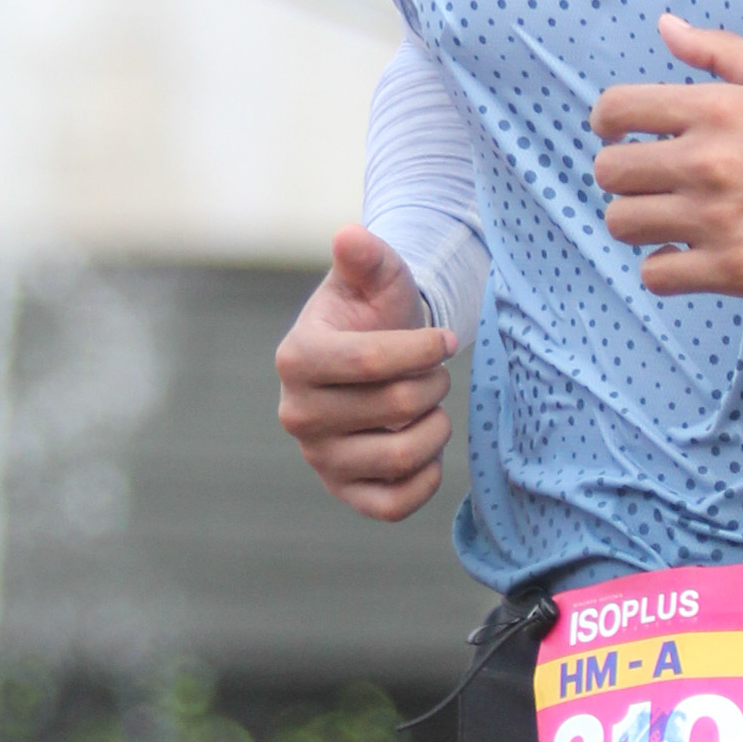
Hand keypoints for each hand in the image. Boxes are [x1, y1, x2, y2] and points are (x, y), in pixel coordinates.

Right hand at [275, 228, 455, 520]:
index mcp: (296, 358)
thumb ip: (367, 257)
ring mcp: (318, 458)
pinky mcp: (343, 492)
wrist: (374, 360)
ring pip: (400, 458)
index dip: (422, 349)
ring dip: (436, 428)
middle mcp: (297, 414)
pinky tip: (427, 449)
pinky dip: (425, 478)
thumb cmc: (375, 315)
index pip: (370, 362)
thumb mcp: (375, 279)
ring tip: (432, 407)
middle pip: (395, 407)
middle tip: (435, 373)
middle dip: (433, 384)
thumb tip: (350, 235)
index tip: (446, 337)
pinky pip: (393, 506)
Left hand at [591, 18, 742, 300]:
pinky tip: (686, 255)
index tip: (619, 134)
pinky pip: (655, 275)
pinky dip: (663, 267)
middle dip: (623, 174)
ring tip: (668, 218)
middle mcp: (708, 163)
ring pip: (623, 224)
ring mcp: (717, 221)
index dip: (607, 121)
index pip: (616, 108)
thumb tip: (665, 26)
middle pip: (610, 171)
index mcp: (717, 109)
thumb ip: (720, 50)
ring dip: (638, 221)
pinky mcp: (732, 271)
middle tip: (651, 180)